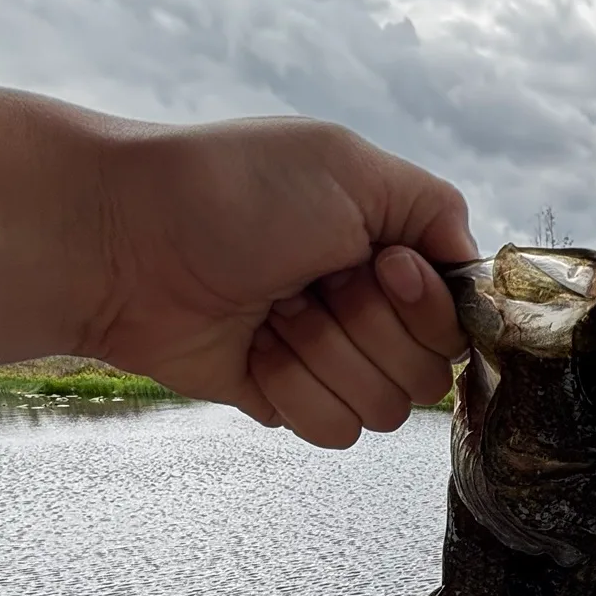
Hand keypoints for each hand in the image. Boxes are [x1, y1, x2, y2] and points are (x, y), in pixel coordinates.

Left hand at [94, 116, 476, 446]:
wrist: (125, 242)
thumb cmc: (232, 191)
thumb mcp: (350, 166)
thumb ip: (436, 209)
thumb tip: (470, 271)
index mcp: (393, 253)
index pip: (460, 320)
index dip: (425, 307)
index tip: (378, 266)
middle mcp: (369, 309)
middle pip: (428, 373)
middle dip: (366, 329)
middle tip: (309, 283)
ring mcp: (330, 359)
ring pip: (384, 409)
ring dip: (325, 357)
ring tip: (274, 312)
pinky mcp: (287, 399)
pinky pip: (334, 430)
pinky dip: (293, 391)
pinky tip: (255, 349)